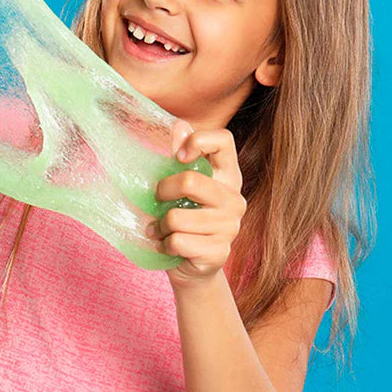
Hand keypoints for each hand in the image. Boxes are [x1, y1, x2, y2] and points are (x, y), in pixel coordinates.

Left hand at [148, 120, 246, 288]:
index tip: (179, 156)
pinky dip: (164, 245)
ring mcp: (230, 227)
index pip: (223, 140)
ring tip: (160, 229)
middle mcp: (234, 199)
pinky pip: (178, 242)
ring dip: (160, 226)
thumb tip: (178, 125)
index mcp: (227, 175)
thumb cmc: (183, 219)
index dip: (199, 140)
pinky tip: (168, 246)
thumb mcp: (178, 187)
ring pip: (177, 218)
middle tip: (156, 201)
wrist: (191, 266)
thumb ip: (179, 157)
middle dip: (162, 191)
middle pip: (190, 181)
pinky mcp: (219, 252)